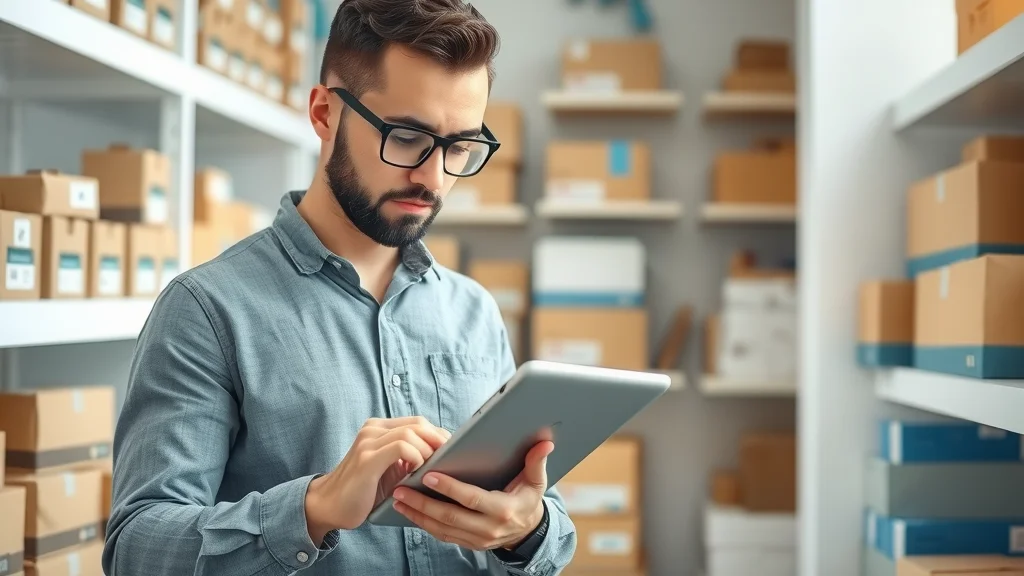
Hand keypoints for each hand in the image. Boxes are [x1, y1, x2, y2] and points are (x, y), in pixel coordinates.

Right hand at [304, 416, 450, 541]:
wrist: (329, 506)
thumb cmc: (364, 491)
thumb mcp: (391, 470)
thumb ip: (409, 457)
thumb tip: (444, 456)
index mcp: (379, 429)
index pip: (418, 422)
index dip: (438, 435)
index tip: (452, 453)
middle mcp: (373, 430)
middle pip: (418, 424)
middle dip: (439, 441)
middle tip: (449, 460)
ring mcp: (368, 442)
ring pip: (411, 433)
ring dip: (428, 450)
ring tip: (430, 468)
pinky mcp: (366, 459)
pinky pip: (400, 447)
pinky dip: (415, 457)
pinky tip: (416, 471)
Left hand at [391, 440, 554, 551]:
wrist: (529, 531)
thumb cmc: (528, 500)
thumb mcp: (536, 482)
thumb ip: (537, 462)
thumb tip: (545, 443)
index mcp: (503, 510)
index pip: (472, 499)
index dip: (449, 488)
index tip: (428, 476)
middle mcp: (488, 528)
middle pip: (450, 517)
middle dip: (422, 503)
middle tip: (400, 489)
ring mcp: (476, 539)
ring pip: (441, 529)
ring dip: (417, 515)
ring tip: (397, 499)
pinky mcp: (468, 544)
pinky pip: (442, 535)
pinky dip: (423, 524)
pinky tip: (409, 511)